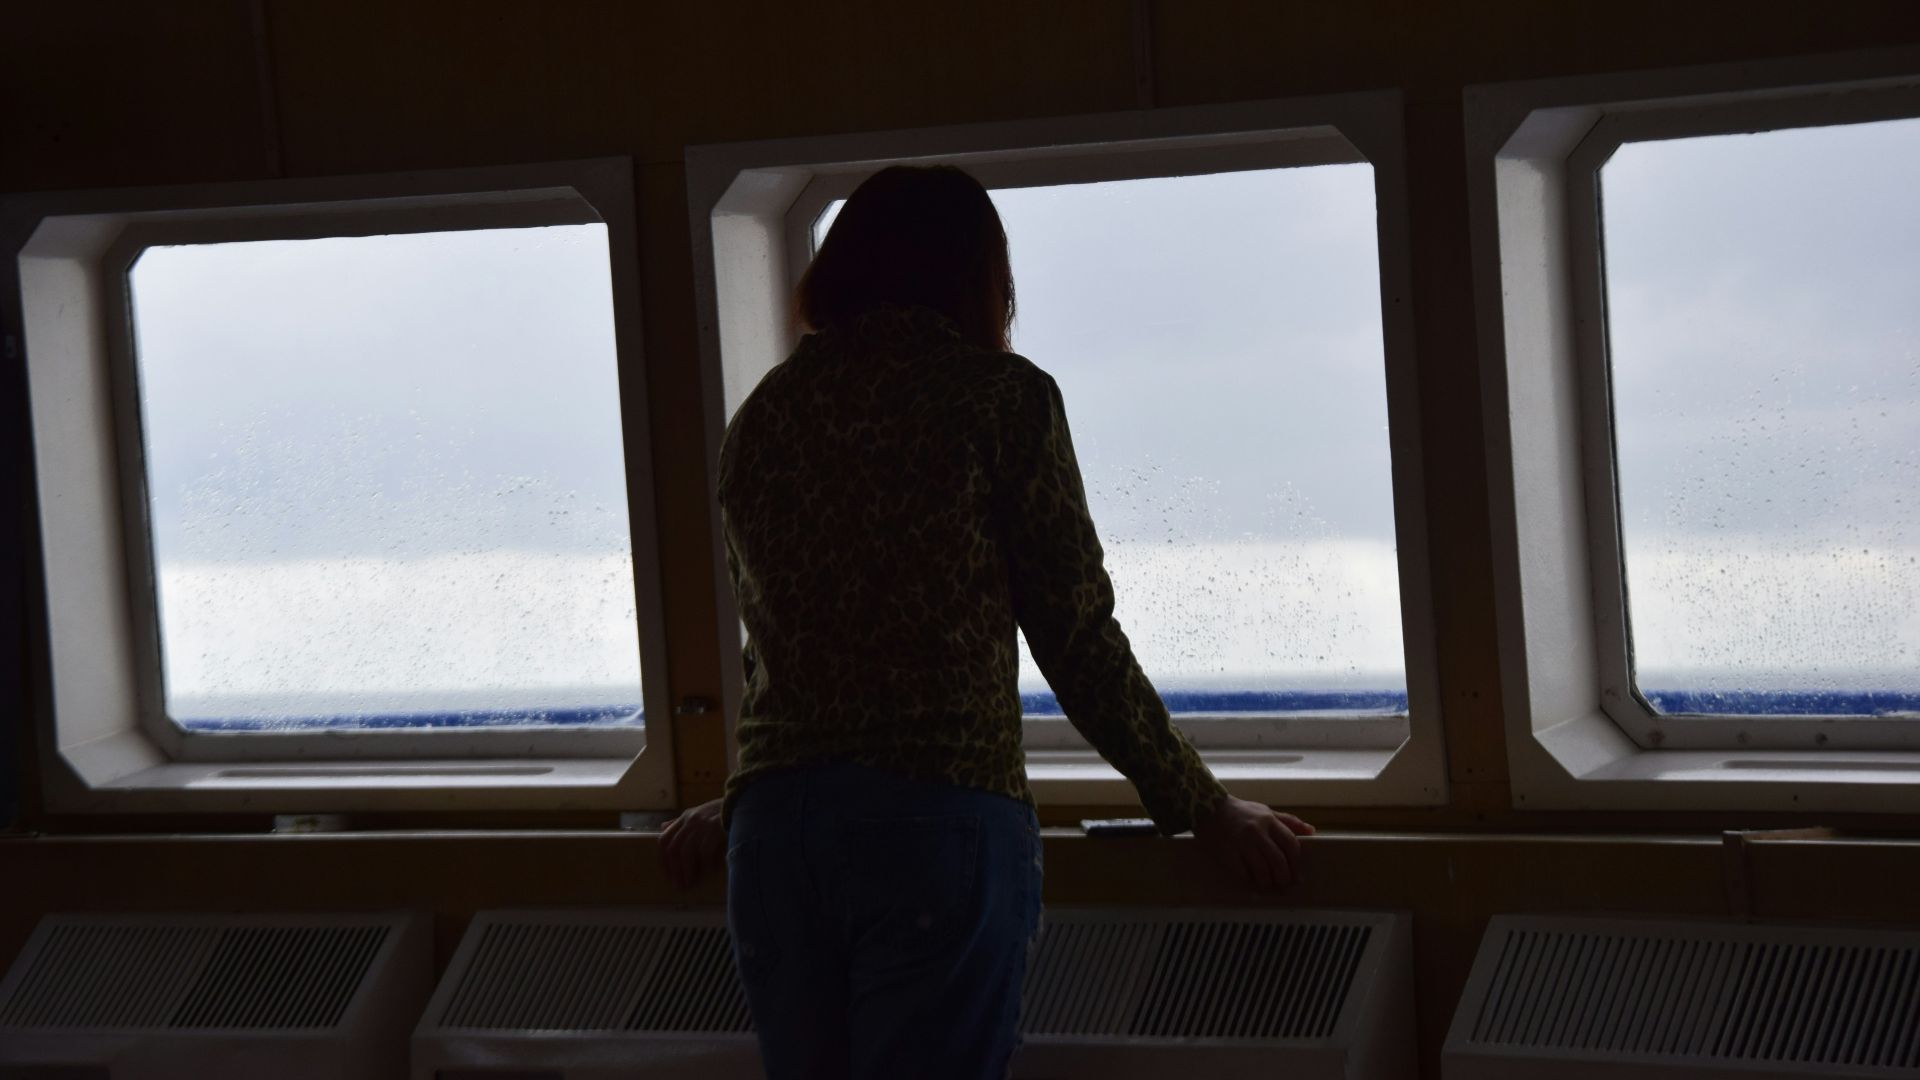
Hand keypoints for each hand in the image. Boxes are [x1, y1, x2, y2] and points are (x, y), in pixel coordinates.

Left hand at [659, 798, 725, 889]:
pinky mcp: (715, 829)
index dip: (663, 860)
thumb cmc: (723, 811)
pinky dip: (707, 864)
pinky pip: (705, 852)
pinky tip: (713, 871)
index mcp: (685, 817)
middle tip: (679, 885)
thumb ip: (681, 821)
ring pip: (686, 852)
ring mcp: (703, 824)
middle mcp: (691, 820)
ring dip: (687, 871)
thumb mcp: (699, 812)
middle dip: (675, 870)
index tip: (668, 875)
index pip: (664, 840)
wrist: (744, 801)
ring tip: (691, 884)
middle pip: (674, 849)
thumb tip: (663, 827)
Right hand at [1191, 796, 1314, 892]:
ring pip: (1262, 871)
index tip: (1296, 874)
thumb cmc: (1240, 811)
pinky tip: (1252, 887)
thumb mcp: (1265, 811)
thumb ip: (1288, 821)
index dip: (1295, 863)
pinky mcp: (1227, 854)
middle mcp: (1257, 832)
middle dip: (1284, 878)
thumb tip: (1312, 831)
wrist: (1207, 808)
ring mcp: (1241, 844)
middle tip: (1285, 886)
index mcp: (1269, 821)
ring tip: (1269, 888)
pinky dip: (1250, 884)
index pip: (1290, 845)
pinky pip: (1243, 875)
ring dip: (1268, 884)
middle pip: (1278, 861)